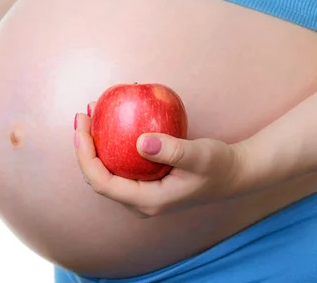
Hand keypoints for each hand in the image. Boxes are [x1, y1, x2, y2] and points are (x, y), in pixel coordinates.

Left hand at [74, 102, 244, 217]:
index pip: (102, 183)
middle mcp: (140, 202)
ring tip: (92, 114)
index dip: (85, 157)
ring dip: (95, 144)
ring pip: (107, 171)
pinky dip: (111, 143)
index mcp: (147, 201)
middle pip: (98, 177)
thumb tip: (141, 142)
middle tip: (84, 114)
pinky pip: (120, 164)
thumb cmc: (219, 165)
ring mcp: (142, 193)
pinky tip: (112, 121)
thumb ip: (173, 150)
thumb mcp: (200, 156)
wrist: (234, 173)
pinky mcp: (146, 182)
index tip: (82, 128)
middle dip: (85, 147)